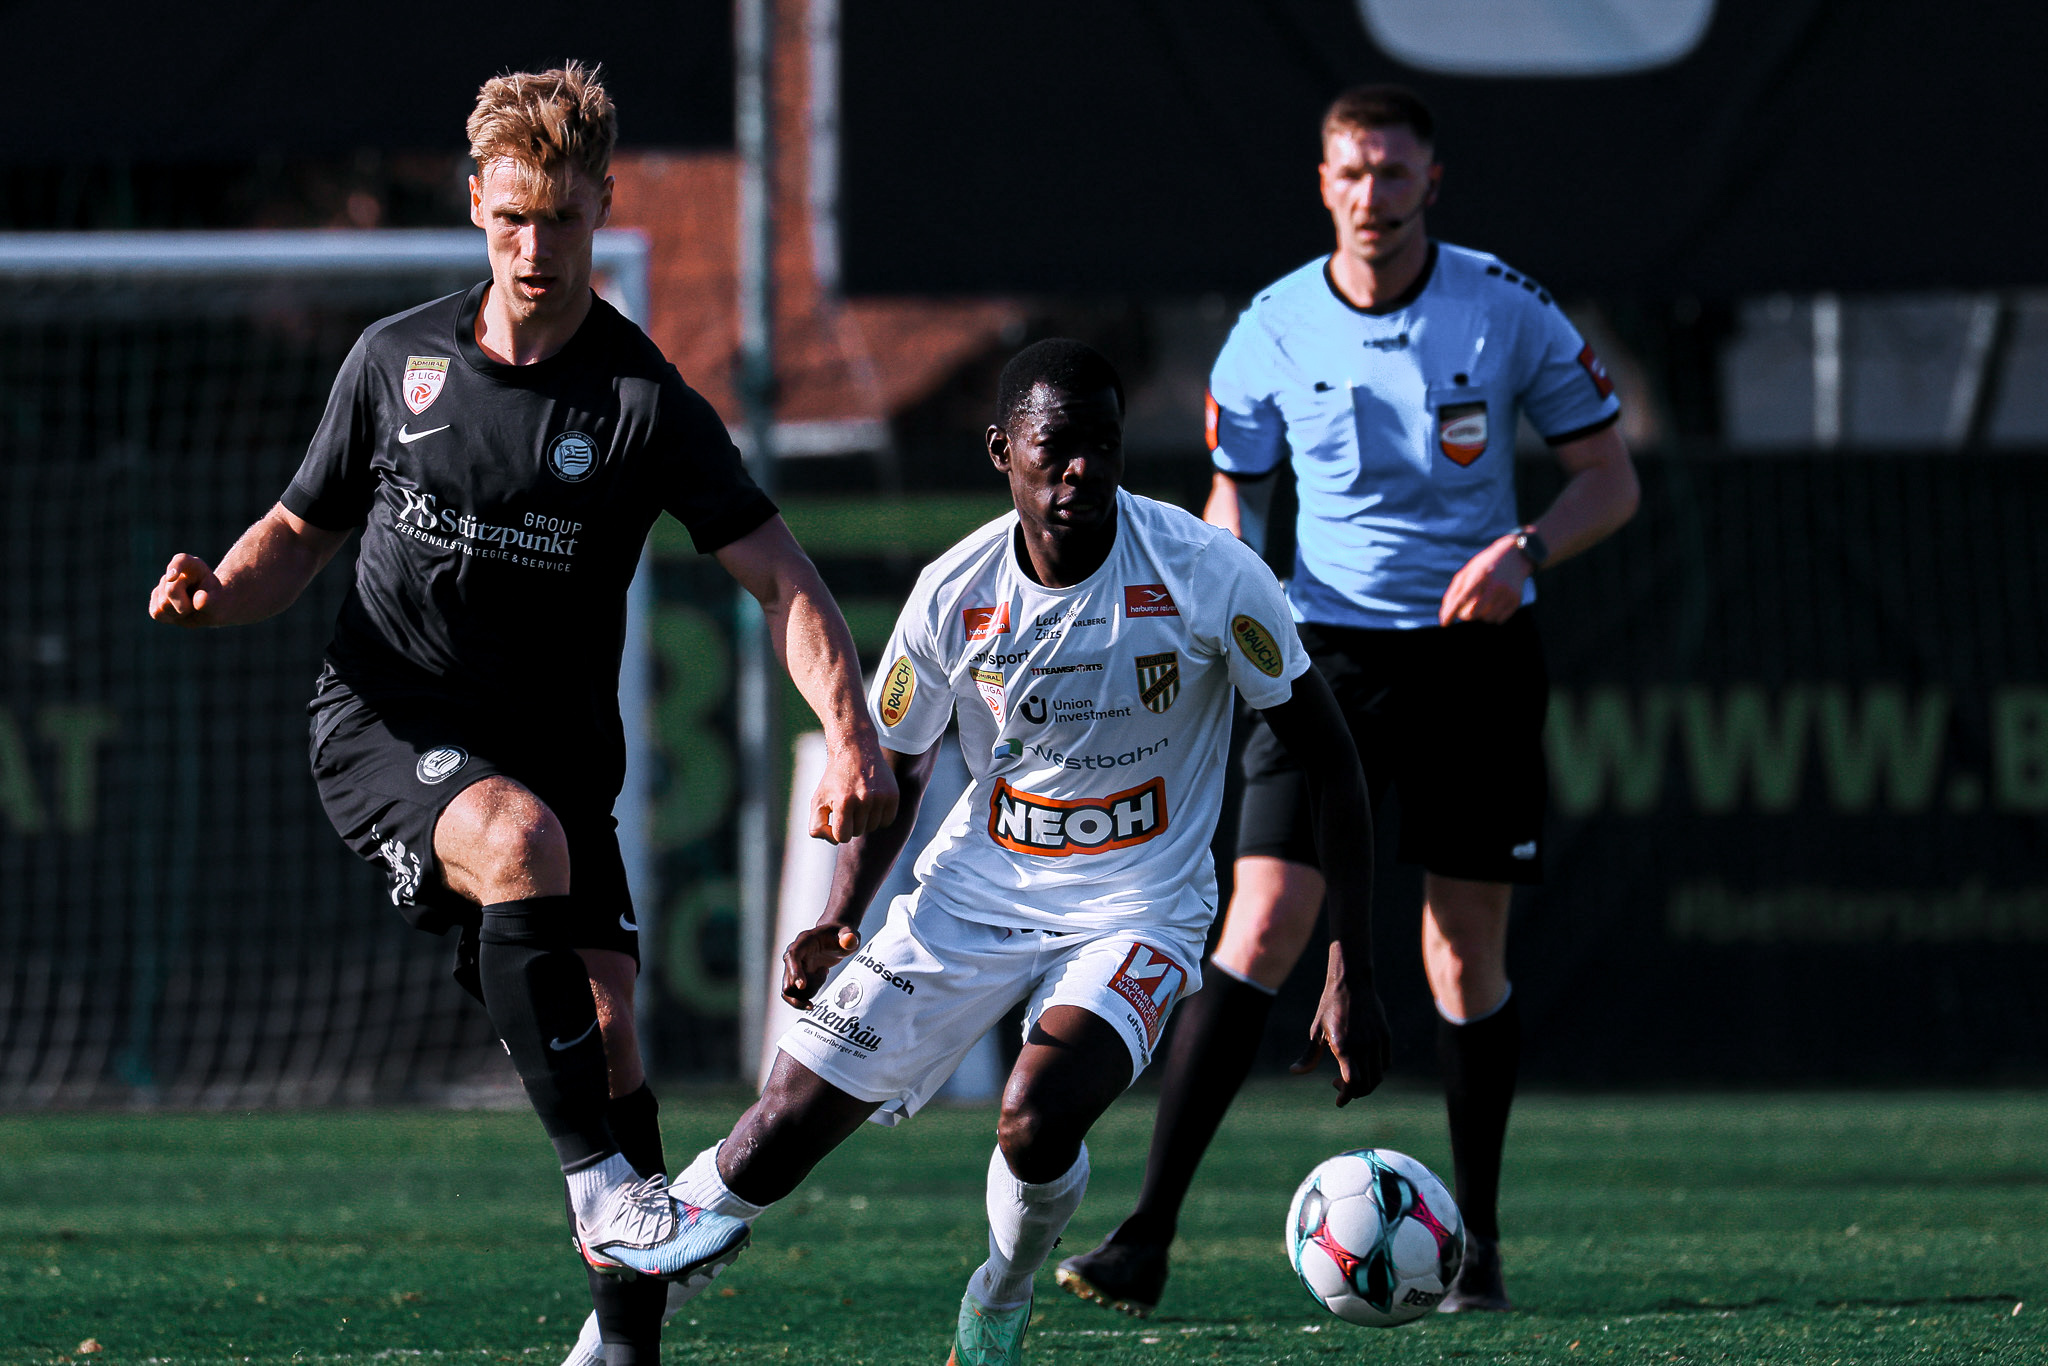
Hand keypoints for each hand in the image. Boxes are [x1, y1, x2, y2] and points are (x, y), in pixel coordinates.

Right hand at [149, 553, 223, 626]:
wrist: (208, 608)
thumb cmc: (214, 601)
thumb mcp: (217, 602)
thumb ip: (210, 602)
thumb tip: (199, 601)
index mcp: (194, 566)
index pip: (181, 560)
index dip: (175, 568)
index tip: (172, 578)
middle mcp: (176, 571)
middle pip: (171, 590)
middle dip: (184, 606)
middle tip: (196, 608)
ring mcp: (163, 584)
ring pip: (163, 604)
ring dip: (178, 613)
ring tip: (189, 609)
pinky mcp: (155, 597)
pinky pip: (157, 613)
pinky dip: (169, 618)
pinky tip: (178, 614)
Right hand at [781, 924, 861, 1007]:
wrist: (836, 937)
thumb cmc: (841, 934)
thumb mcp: (849, 933)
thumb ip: (849, 936)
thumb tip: (849, 941)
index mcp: (804, 940)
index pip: (792, 956)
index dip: (795, 971)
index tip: (802, 986)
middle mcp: (793, 954)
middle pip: (788, 979)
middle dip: (808, 988)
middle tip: (825, 974)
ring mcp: (793, 966)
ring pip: (792, 990)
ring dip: (811, 989)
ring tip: (824, 972)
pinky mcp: (796, 976)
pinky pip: (795, 994)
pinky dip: (809, 994)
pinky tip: (822, 976)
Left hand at [808, 737, 900, 843]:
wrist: (856, 750)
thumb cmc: (834, 780)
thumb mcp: (817, 800)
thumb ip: (817, 826)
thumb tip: (834, 840)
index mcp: (843, 802)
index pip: (842, 837)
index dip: (838, 830)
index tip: (837, 816)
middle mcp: (864, 800)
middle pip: (858, 832)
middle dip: (851, 822)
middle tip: (849, 804)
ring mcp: (880, 797)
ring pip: (873, 827)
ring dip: (866, 820)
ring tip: (860, 802)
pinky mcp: (893, 795)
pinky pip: (887, 821)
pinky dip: (880, 816)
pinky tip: (872, 803)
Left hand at [1290, 976, 1392, 1105]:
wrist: (1353, 982)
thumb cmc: (1330, 1006)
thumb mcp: (1316, 1031)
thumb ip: (1309, 1055)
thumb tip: (1295, 1072)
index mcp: (1344, 1046)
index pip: (1352, 1082)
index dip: (1346, 1096)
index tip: (1339, 1101)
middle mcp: (1363, 1046)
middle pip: (1367, 1084)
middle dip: (1354, 1093)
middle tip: (1338, 1085)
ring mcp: (1377, 1041)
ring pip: (1378, 1076)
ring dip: (1366, 1084)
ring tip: (1350, 1077)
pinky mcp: (1385, 1036)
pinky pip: (1385, 1063)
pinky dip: (1376, 1071)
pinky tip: (1362, 1065)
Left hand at [1437, 534, 1529, 625]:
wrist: (1514, 556)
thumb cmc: (1484, 566)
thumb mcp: (1467, 572)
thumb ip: (1454, 592)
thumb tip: (1444, 615)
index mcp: (1480, 575)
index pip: (1462, 599)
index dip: (1451, 613)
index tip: (1444, 624)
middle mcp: (1495, 585)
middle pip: (1473, 613)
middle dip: (1465, 615)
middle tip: (1464, 611)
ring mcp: (1507, 593)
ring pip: (1486, 618)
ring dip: (1480, 615)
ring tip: (1481, 603)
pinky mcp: (1516, 600)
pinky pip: (1498, 620)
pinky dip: (1492, 616)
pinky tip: (1493, 604)